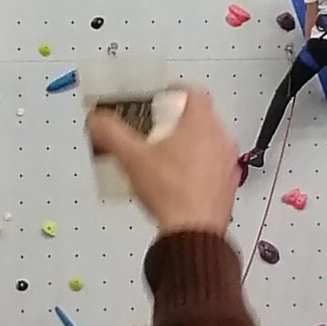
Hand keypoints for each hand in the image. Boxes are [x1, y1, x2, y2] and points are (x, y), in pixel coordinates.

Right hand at [88, 87, 237, 236]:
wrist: (193, 233)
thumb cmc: (172, 195)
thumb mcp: (132, 158)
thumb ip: (110, 133)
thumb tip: (97, 121)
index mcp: (201, 124)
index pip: (193, 92)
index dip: (173, 92)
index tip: (160, 99)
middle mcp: (220, 139)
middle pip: (200, 117)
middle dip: (177, 122)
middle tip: (157, 132)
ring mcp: (227, 162)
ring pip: (209, 142)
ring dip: (190, 145)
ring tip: (165, 159)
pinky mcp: (229, 184)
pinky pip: (214, 166)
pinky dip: (199, 168)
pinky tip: (179, 182)